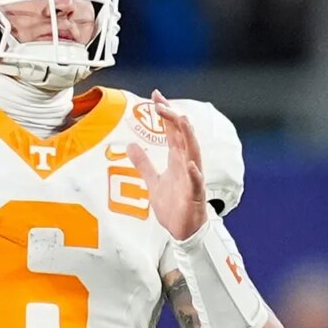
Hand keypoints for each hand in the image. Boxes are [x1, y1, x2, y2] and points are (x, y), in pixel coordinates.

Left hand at [127, 89, 207, 240]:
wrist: (183, 231)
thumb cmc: (173, 206)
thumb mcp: (153, 181)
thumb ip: (143, 163)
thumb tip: (131, 145)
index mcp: (177, 160)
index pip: (172, 131)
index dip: (166, 114)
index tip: (156, 96)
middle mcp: (187, 165)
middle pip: (182, 136)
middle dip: (173, 118)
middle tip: (161, 102)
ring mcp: (192, 179)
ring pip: (193, 153)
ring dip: (188, 137)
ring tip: (181, 120)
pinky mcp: (194, 196)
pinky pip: (196, 183)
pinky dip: (194, 173)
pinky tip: (190, 164)